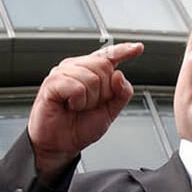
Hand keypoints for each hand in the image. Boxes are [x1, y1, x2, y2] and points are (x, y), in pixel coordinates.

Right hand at [27, 42, 141, 181]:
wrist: (60, 144)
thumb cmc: (79, 126)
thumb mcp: (110, 112)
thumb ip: (121, 93)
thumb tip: (119, 74)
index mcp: (91, 72)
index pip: (109, 55)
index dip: (124, 50)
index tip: (138, 48)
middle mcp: (77, 67)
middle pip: (104, 66)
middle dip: (103, 92)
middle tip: (89, 105)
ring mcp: (63, 73)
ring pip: (91, 78)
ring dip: (89, 100)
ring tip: (77, 107)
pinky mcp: (52, 82)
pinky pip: (77, 87)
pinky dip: (77, 101)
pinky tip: (69, 105)